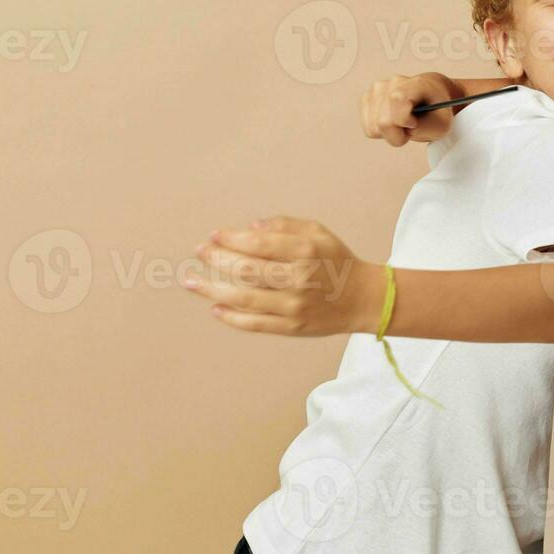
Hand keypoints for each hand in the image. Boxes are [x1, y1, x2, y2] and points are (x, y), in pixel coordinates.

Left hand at [183, 216, 383, 335]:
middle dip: (216, 259)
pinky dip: (231, 316)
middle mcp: (299, 278)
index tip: (213, 235)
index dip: (230, 238)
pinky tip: (214, 307)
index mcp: (305, 250)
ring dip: (212, 288)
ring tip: (190, 281)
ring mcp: (294, 305)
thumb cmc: (337, 261)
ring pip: (244, 297)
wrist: (363, 298)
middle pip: (246, 269)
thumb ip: (285, 225)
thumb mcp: (319, 233)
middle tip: (199, 252)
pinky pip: (254, 323)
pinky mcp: (292, 327)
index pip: (258, 242)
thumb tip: (250, 226)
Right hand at [360, 73, 459, 145]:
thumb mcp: (442, 125)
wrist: (432, 101)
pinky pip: (368, 128)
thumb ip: (425, 127)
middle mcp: (394, 82)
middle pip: (383, 121)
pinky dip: (381, 132)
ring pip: (374, 127)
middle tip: (412, 127)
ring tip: (403, 124)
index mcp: (418, 83)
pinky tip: (393, 123)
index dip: (403, 120)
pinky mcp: (367, 98)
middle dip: (398, 134)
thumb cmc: (437, 113)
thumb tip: (405, 129)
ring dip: (390, 133)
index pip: (397, 99)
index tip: (414, 124)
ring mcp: (378, 88)